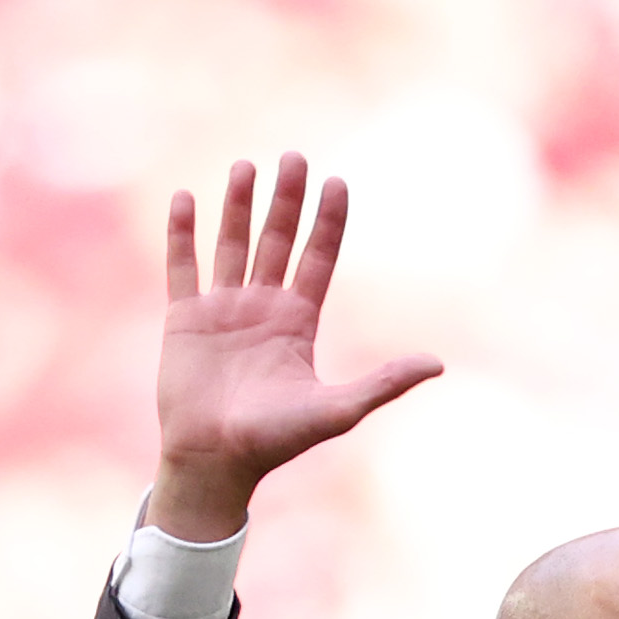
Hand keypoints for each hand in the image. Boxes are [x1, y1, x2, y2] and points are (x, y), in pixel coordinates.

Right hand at [149, 152, 442, 539]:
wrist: (215, 461)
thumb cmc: (275, 440)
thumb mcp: (337, 409)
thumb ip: (383, 383)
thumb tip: (437, 365)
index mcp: (297, 322)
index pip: (317, 258)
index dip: (327, 221)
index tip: (336, 181)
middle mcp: (261, 307)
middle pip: (277, 240)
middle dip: (286, 199)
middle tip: (294, 156)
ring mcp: (221, 310)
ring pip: (232, 244)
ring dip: (238, 205)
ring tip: (246, 166)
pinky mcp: (184, 318)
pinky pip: (182, 266)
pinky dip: (181, 233)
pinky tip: (185, 197)